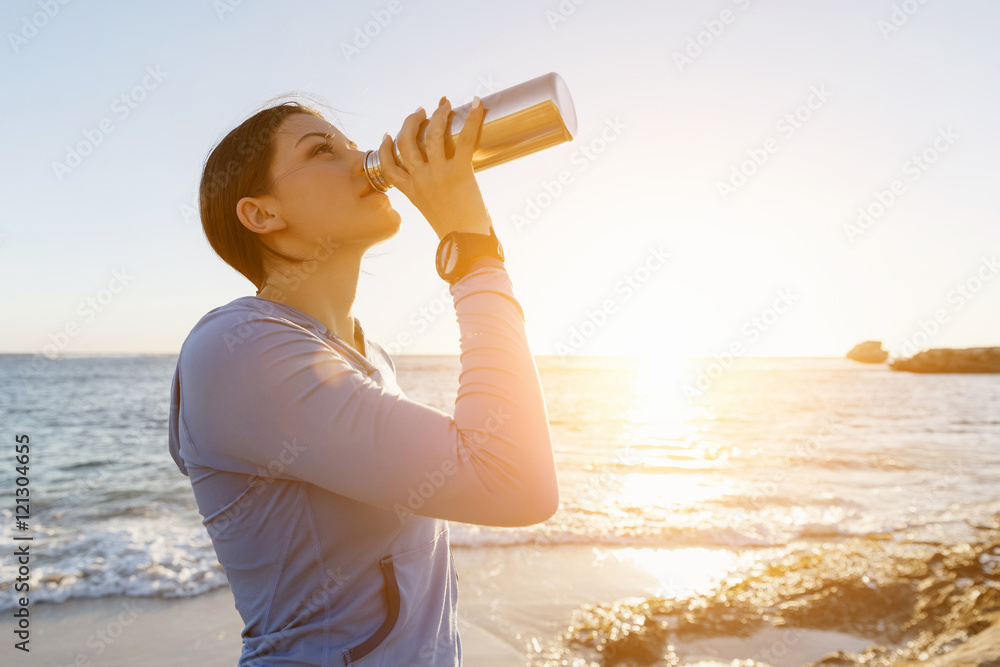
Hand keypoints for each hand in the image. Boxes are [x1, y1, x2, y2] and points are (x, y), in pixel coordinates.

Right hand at [376, 95, 492, 239]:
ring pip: (432, 135)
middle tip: (421, 111)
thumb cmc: (455, 234)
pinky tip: (478, 104)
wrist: (465, 246)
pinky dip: (473, 119)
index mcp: (411, 192)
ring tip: (444, 104)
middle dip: (411, 122)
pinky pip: (465, 140)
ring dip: (438, 116)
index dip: (384, 148)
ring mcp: (438, 175)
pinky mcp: (460, 173)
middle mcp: (420, 180)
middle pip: (406, 142)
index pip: (387, 167)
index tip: (388, 135)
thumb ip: (431, 197)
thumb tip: (443, 188)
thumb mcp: (432, 213)